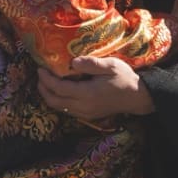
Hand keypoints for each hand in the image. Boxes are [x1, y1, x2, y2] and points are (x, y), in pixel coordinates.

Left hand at [37, 56, 153, 119]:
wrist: (137, 96)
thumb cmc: (124, 78)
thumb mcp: (110, 65)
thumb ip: (91, 64)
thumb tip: (72, 62)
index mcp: (87, 93)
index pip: (59, 89)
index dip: (47, 80)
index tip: (40, 69)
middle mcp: (83, 106)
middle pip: (55, 101)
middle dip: (43, 89)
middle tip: (40, 76)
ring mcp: (86, 113)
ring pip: (60, 108)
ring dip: (50, 96)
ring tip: (46, 83)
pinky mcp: (89, 115)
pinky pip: (67, 110)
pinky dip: (59, 101)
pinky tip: (59, 91)